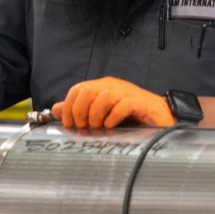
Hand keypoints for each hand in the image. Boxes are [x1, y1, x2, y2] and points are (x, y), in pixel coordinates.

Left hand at [53, 77, 174, 128]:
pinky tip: (111, 126)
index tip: (69, 124)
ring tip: (98, 127)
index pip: (78, 89)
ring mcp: (126, 92)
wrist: (159, 115)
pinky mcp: (139, 102)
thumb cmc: (130, 114)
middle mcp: (112, 86)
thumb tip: (55, 109)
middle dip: (81, 111)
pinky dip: (114, 117)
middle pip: (88, 91)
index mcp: (102, 86)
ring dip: (96, 115)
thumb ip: (78, 109)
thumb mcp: (100, 111)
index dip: (69, 106)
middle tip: (83, 126)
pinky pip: (123, 105)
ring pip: (104, 96)